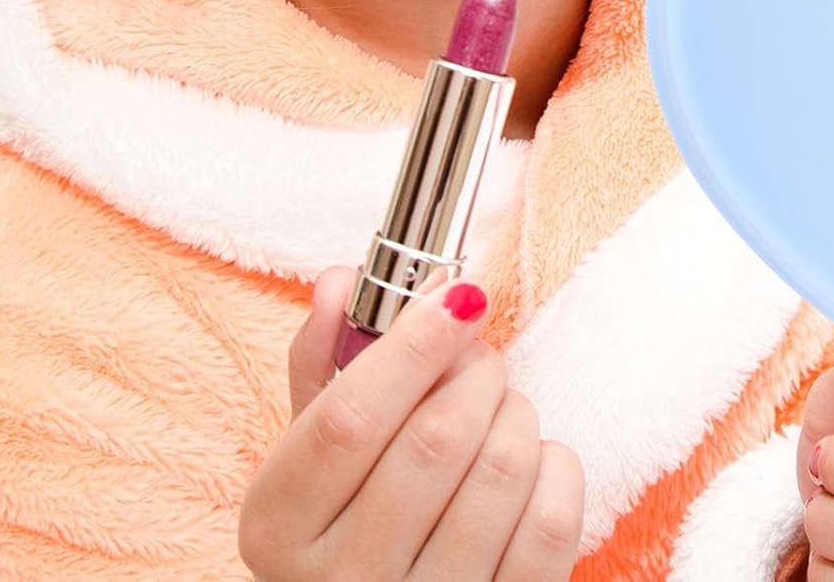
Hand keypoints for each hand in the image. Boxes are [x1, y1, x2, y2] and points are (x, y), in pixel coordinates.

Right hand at [239, 265, 584, 579]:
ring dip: (515, 414)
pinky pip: (549, 523)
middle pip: (435, 437)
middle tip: (477, 357)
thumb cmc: (346, 520)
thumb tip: (340, 281)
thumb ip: (322, 360)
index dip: (410, 345)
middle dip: (475, 371)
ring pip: (501, 470)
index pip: (348, 417)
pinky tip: (531, 465)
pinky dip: (555, 469)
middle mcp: (342, 581)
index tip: (457, 294)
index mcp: (279, 527)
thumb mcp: (310, 451)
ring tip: (498, 413)